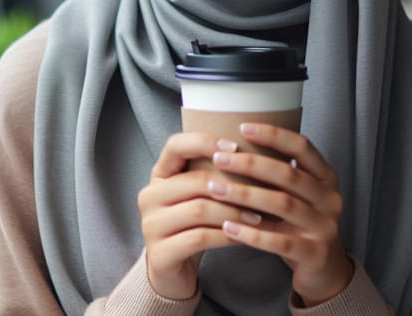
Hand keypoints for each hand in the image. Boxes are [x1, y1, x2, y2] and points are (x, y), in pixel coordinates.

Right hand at [137, 132, 262, 299]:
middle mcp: (149, 196)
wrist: (173, 269)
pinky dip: (226, 236)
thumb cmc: (193, 224)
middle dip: (233, 186)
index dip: (205, 142)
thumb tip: (255, 153)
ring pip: (200, 210)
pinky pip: (199, 238)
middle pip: (195, 181)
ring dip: (234, 212)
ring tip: (258, 216)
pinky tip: (244, 236)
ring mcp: (150, 225)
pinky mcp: (159, 254)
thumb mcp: (198, 194)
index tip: (236, 147)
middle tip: (262, 191)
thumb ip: (213, 172)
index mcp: (159, 174)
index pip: (175, 145)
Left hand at [206, 123, 353, 306]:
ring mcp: (325, 226)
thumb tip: (237, 144)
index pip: (302, 146)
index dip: (273, 134)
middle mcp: (330, 198)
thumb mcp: (299, 194)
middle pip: (288, 174)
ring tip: (215, 188)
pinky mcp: (315, 253)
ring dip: (245, 194)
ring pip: (282, 204)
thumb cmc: (301, 224)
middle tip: (219, 158)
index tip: (243, 127)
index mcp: (326, 176)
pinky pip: (279, 241)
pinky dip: (251, 233)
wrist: (325, 270)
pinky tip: (227, 228)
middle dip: (250, 163)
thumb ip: (280, 173)